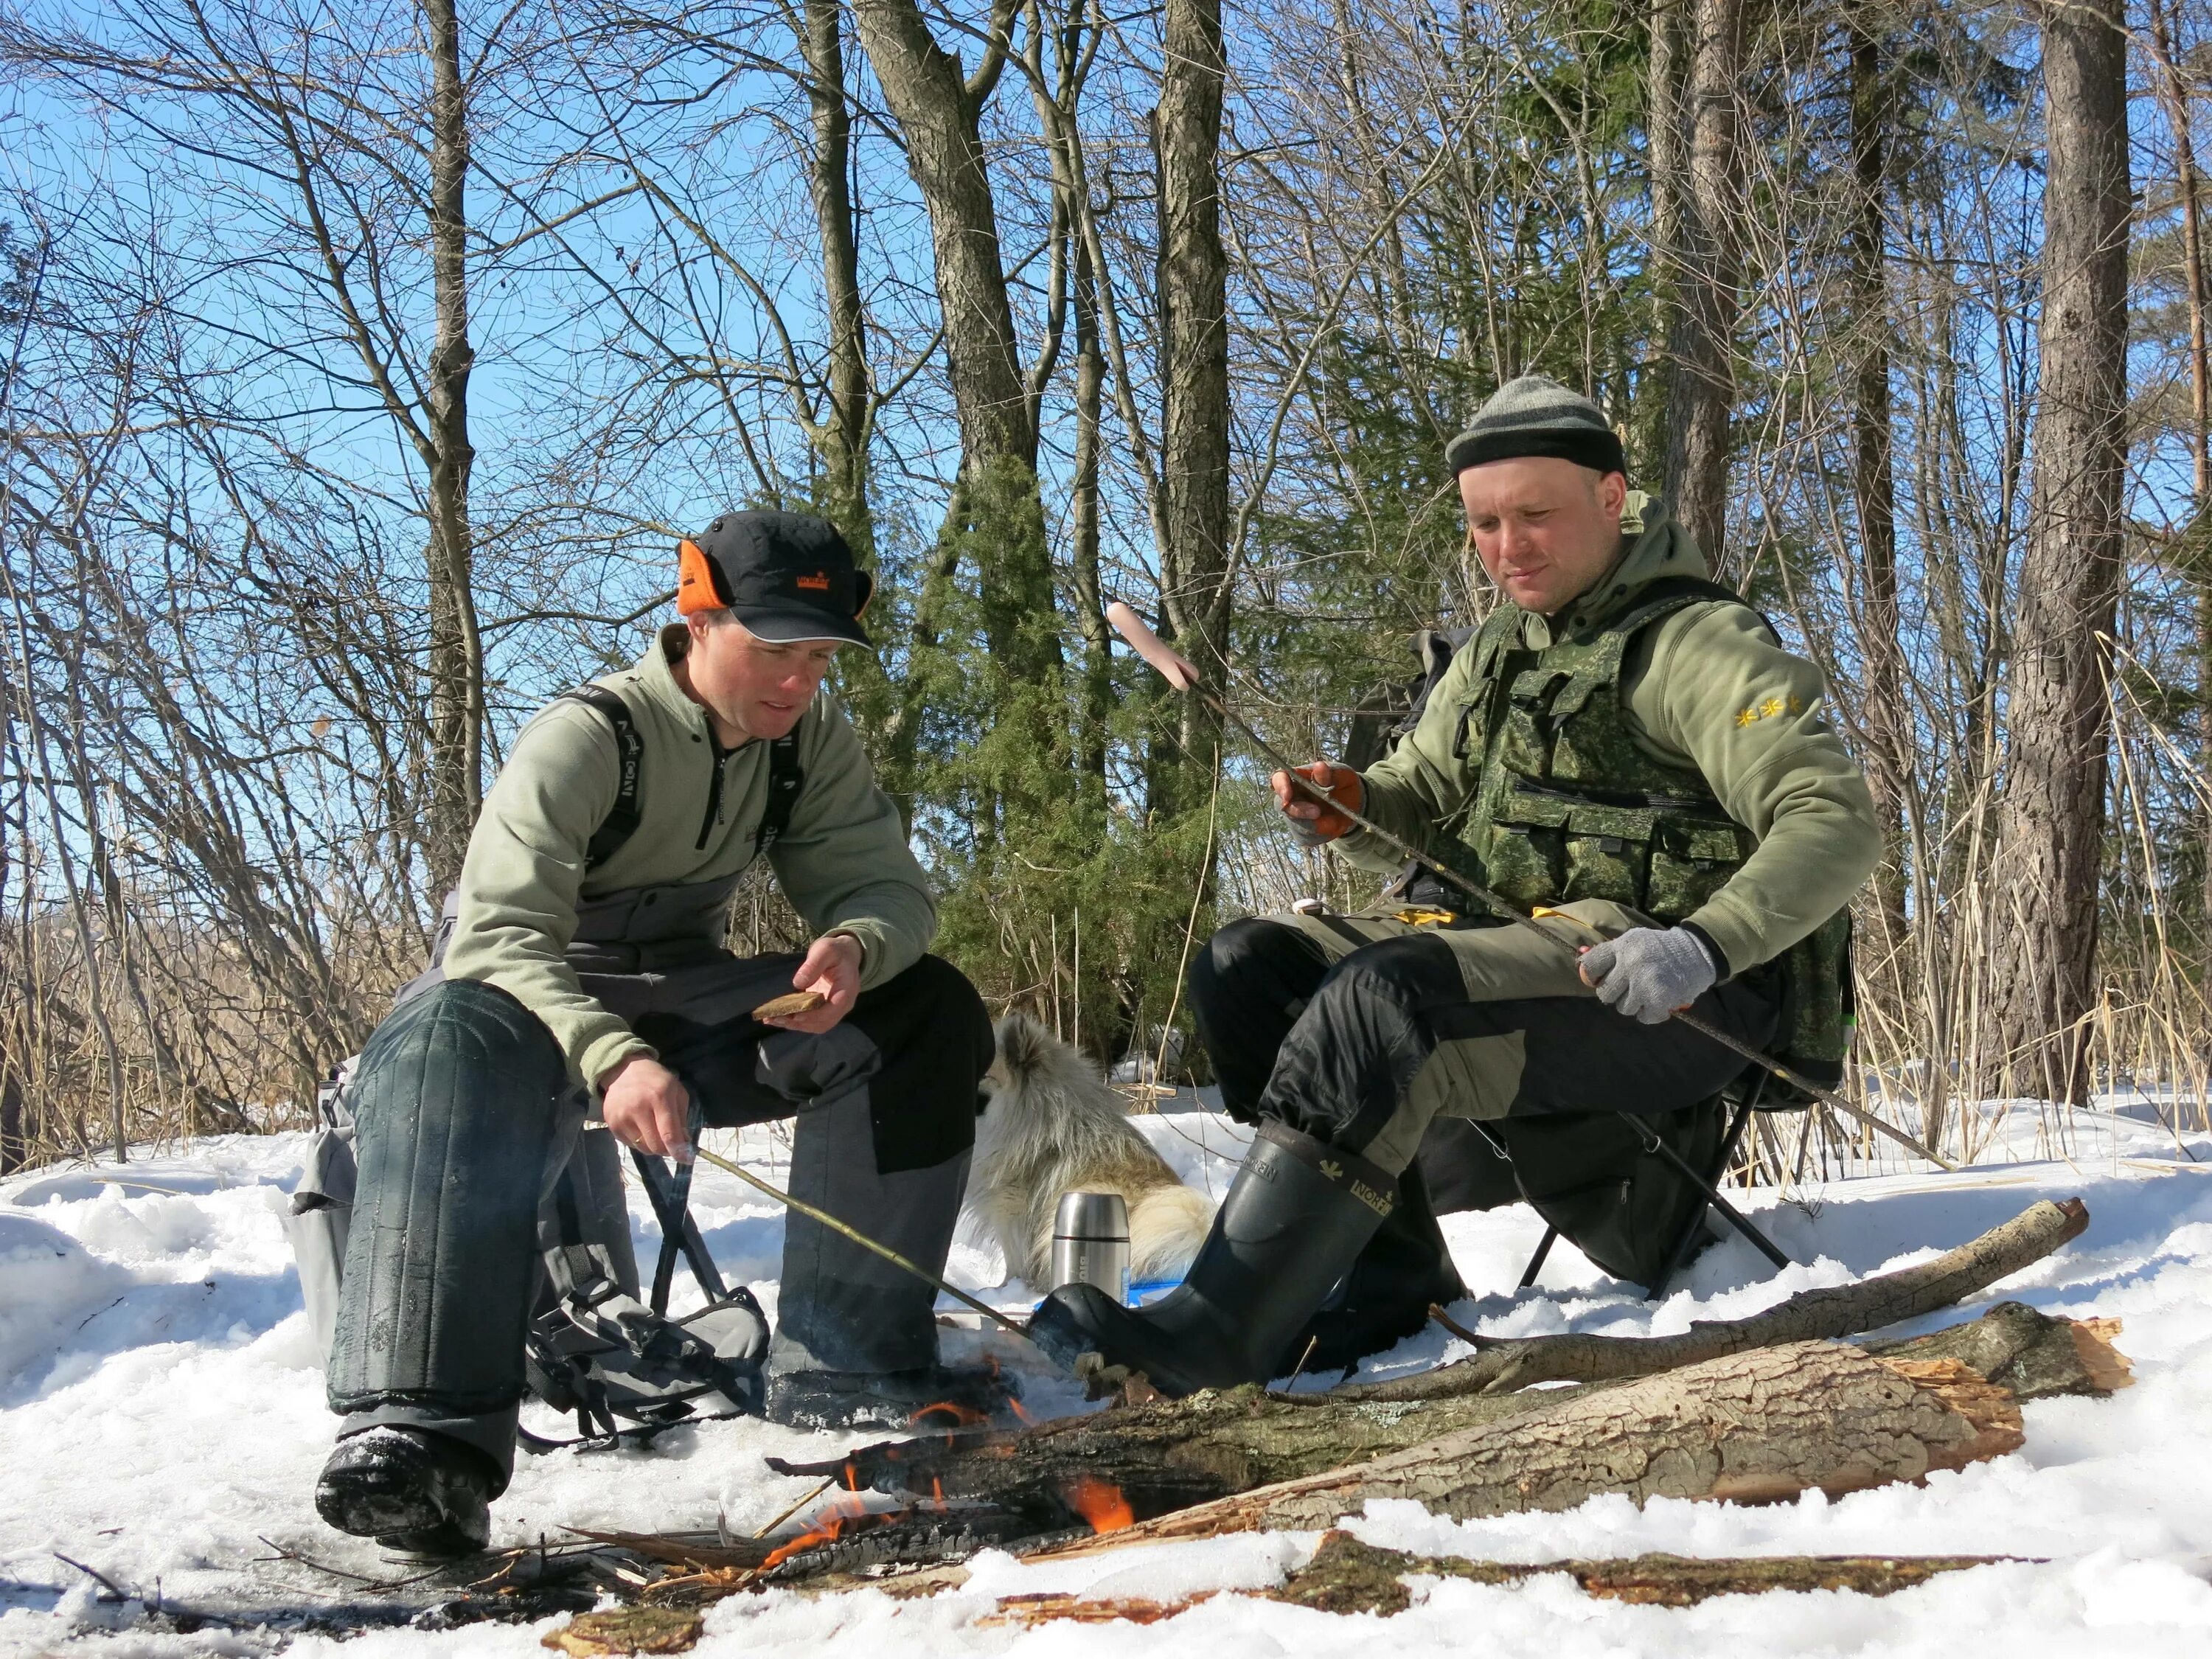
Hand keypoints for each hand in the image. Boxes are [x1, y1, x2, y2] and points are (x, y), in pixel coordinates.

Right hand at [600, 1056, 693, 1159]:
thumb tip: (684, 1144)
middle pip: (656, 1146)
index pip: (669, 1134)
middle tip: (671, 1143)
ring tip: (655, 1131)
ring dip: (653, 1146)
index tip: (687, 1159)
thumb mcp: (677, 1092)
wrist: (624, 1071)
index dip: (679, 1151)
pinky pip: (631, 1145)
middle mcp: (638, 1108)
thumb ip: (682, 1119)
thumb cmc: (656, 1081)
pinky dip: (640, 1141)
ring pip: (643, 1148)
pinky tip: (641, 1126)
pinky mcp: (612, 1125)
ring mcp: (622, 1118)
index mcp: (659, 1097)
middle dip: (667, 1149)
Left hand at [763, 933, 863, 1033]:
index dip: (814, 1015)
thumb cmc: (836, 951)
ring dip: (794, 1025)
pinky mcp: (823, 1010)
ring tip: (772, 1018)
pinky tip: (777, 1017)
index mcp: (846, 990)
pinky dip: (795, 1021)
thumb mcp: (825, 950)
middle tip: (776, 1017)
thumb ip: (813, 965)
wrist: (844, 955)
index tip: (795, 1015)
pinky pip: (811, 1021)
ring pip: (816, 1025)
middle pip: (823, 1022)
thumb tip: (798, 983)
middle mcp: (842, 1005)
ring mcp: (833, 1009)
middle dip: (799, 1023)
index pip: (833, 1009)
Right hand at [1272, 761, 1362, 846]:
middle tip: (1317, 812)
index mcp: (1297, 778)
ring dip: (1317, 824)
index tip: (1287, 796)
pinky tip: (1332, 825)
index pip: (1279, 778)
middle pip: (1282, 806)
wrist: (1353, 806)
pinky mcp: (1302, 833)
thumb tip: (1319, 766)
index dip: (1280, 786)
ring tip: (1335, 819)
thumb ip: (1332, 773)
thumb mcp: (1344, 776)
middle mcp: (1291, 798)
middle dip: (1299, 811)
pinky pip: (1307, 838)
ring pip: (1297, 825)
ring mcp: (1294, 817)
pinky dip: (1323, 834)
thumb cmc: (1344, 785)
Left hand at [1577, 926, 1721, 1024]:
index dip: (1592, 976)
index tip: (1600, 979)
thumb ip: (1611, 953)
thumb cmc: (1661, 948)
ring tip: (1646, 992)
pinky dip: (1650, 1013)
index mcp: (1622, 947)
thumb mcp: (1635, 940)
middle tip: (1629, 987)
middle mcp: (1631, 964)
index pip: (1590, 966)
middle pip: (1605, 993)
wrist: (1697, 952)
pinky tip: (1657, 1001)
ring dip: (1634, 1004)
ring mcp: (1645, 983)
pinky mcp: (1659, 1000)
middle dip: (1615, 993)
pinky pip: (1643, 1017)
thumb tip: (1581, 963)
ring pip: (1623, 1008)